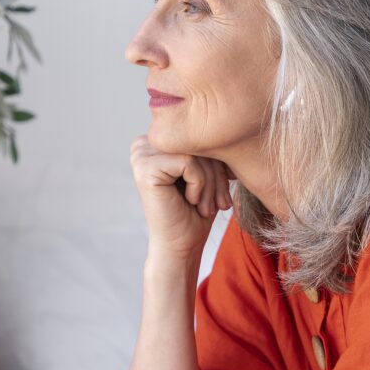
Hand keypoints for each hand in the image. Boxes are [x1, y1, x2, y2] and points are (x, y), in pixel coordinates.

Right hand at [129, 135, 234, 260]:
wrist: (181, 246)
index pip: (199, 135)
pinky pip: (189, 162)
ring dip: (211, 183)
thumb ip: (210, 147)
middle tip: (220, 203)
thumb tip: (228, 122)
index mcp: (158, 142)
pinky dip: (200, 184)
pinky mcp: (145, 167)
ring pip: (196, 151)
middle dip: (217, 174)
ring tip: (207, 205)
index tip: (225, 189)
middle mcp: (145, 143)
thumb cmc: (196, 212)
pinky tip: (192, 201)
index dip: (219, 161)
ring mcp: (141, 154)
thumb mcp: (209, 172)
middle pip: (198, 141)